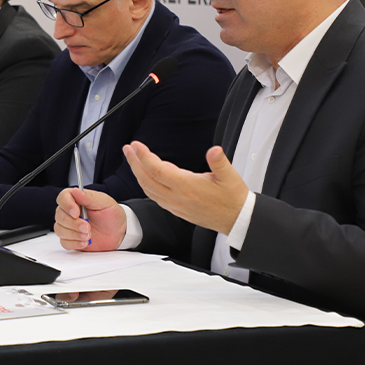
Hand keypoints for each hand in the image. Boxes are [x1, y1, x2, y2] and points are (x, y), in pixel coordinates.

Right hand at [54, 187, 125, 251]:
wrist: (118, 232)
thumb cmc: (111, 215)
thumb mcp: (104, 202)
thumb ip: (89, 197)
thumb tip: (75, 191)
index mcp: (76, 199)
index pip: (62, 198)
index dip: (67, 205)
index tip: (76, 213)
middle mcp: (69, 212)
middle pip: (59, 216)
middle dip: (74, 223)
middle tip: (87, 227)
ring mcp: (69, 226)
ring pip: (60, 230)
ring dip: (74, 234)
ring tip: (88, 235)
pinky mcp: (70, 239)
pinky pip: (64, 242)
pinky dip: (74, 243)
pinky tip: (85, 242)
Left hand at [124, 142, 247, 234]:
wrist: (236, 220)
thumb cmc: (233, 198)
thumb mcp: (230, 177)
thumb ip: (220, 162)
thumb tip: (214, 151)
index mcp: (187, 187)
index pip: (157, 170)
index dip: (144, 157)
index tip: (136, 145)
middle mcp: (177, 198)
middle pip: (147, 180)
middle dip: (134, 163)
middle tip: (128, 148)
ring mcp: (175, 205)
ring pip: (148, 189)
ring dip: (138, 173)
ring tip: (133, 159)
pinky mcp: (177, 210)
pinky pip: (155, 196)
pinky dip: (146, 184)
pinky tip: (145, 176)